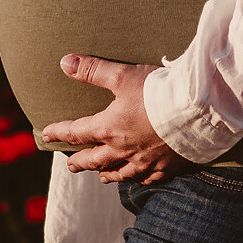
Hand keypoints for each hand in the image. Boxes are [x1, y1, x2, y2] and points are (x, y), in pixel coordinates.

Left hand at [40, 54, 190, 184]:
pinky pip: (147, 179)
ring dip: (107, 174)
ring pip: (120, 173)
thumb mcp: (122, 75)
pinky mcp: (166, 167)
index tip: (46, 134)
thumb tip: (64, 62)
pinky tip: (138, 178)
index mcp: (109, 128)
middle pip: (95, 160)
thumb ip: (92, 70)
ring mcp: (145, 162)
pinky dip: (138, 179)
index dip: (59, 132)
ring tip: (101, 177)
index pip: (76, 132)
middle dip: (80, 162)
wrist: (196, 111)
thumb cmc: (158, 91)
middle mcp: (123, 150)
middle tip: (70, 165)